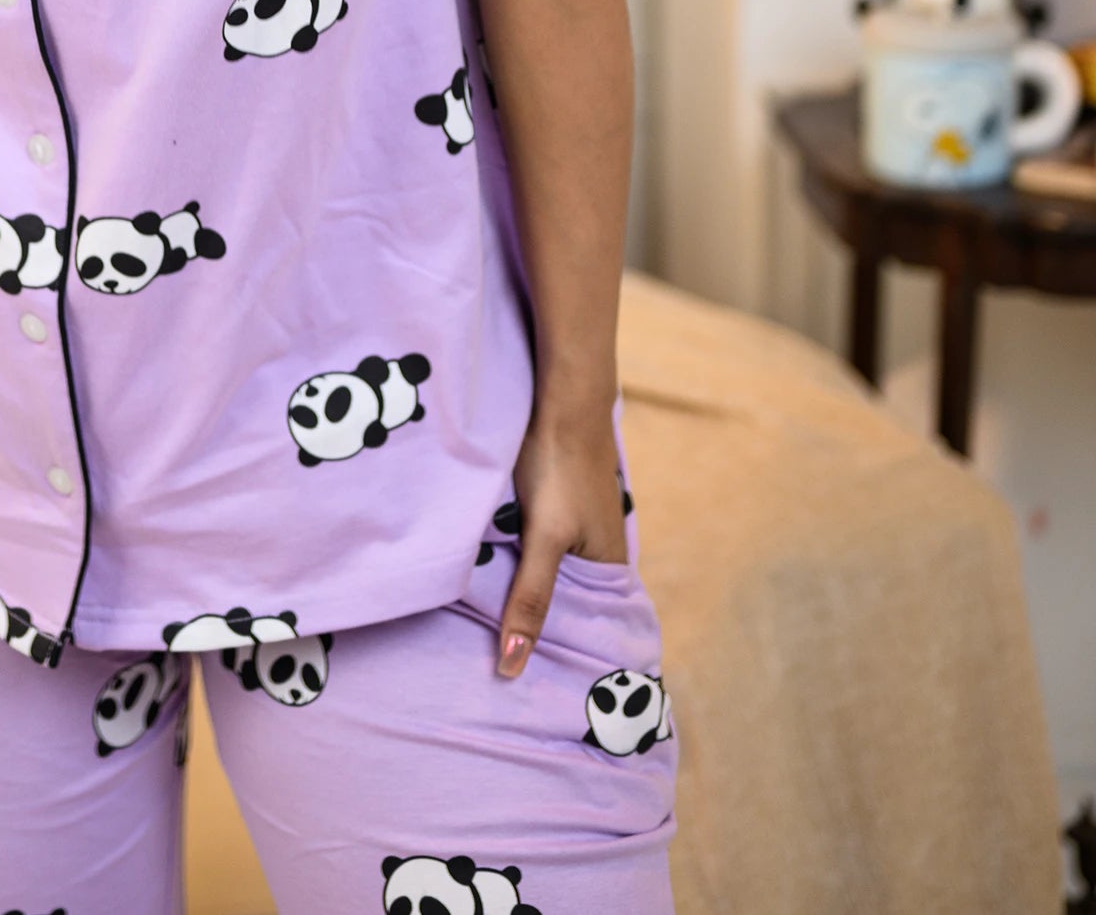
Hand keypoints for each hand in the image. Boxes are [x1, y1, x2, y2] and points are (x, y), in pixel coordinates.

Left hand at [493, 392, 630, 678]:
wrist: (561, 394)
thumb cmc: (559, 465)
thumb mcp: (544, 537)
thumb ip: (530, 599)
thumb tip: (512, 669)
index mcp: (610, 569)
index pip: (591, 633)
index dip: (567, 663)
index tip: (537, 702)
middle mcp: (598, 554)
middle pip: (567, 607)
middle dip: (539, 637)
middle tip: (500, 683)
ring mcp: (578, 529)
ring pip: (547, 578)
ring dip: (524, 599)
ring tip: (487, 643)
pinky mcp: (555, 507)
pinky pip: (535, 552)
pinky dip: (516, 568)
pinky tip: (489, 582)